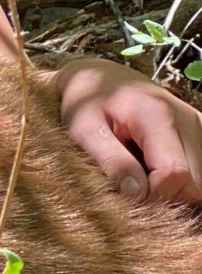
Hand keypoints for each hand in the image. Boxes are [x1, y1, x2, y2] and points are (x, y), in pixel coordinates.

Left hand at [51, 55, 201, 205]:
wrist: (101, 78)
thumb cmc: (86, 105)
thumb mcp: (83, 132)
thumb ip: (112, 162)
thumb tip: (139, 194)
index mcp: (157, 116)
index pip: (174, 173)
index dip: (152, 194)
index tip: (125, 194)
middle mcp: (187, 119)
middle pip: (194, 183)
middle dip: (164, 196)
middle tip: (132, 188)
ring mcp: (198, 124)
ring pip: (200, 181)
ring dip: (173, 189)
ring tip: (141, 175)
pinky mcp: (201, 129)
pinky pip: (201, 170)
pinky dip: (181, 179)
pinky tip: (154, 169)